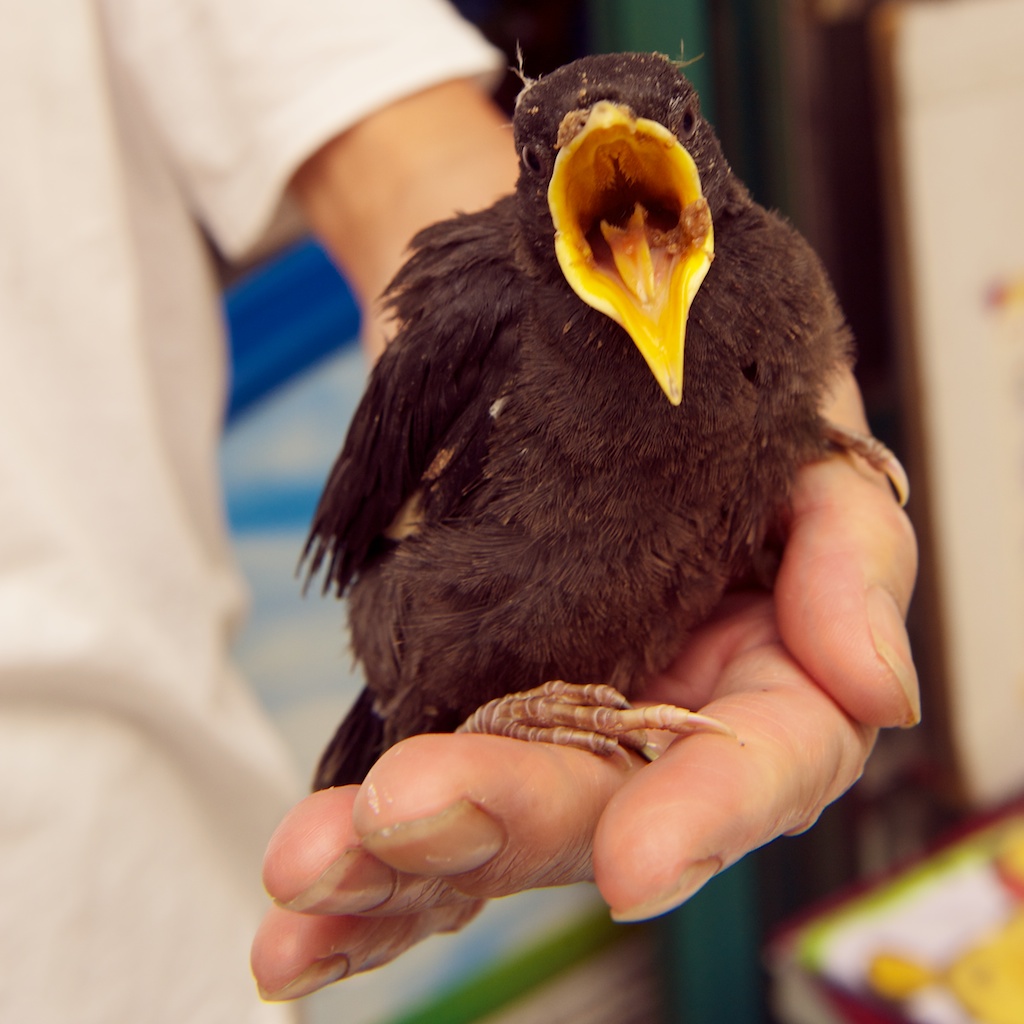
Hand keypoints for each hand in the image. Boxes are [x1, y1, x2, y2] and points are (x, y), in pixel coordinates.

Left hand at [250, 368, 917, 999]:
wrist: (584, 344)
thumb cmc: (708, 404)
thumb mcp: (802, 453)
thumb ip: (851, 559)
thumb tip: (878, 691)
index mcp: (757, 681)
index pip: (754, 768)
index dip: (704, 815)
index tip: (634, 862)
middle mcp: (651, 730)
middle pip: (594, 805)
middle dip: (506, 816)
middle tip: (406, 810)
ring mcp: (549, 734)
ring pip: (486, 828)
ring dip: (395, 862)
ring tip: (307, 866)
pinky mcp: (462, 720)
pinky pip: (416, 816)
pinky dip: (360, 878)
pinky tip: (293, 932)